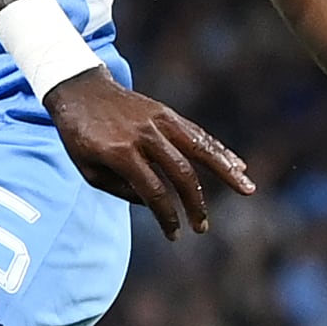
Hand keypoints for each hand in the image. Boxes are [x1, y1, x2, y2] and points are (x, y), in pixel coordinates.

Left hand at [45, 74, 253, 236]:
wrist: (79, 89)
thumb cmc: (79, 135)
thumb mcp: (87, 169)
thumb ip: (120, 189)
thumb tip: (154, 203)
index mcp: (120, 152)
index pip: (153, 191)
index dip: (166, 216)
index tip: (174, 235)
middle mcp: (143, 135)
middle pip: (181, 173)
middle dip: (195, 204)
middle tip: (202, 227)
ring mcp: (158, 121)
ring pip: (199, 148)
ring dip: (225, 170)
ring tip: (248, 188)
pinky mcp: (166, 113)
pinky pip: (197, 133)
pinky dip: (218, 149)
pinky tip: (237, 165)